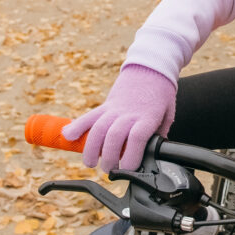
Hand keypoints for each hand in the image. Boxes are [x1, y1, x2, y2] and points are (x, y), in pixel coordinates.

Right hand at [61, 64, 176, 171]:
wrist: (151, 65)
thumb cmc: (161, 92)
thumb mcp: (167, 114)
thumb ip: (159, 134)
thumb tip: (155, 154)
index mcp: (147, 117)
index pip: (136, 138)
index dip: (130, 156)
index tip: (128, 168)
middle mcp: (129, 113)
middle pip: (113, 136)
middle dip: (108, 158)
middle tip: (109, 170)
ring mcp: (115, 108)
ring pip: (98, 128)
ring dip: (91, 148)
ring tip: (90, 162)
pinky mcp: (106, 104)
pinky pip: (89, 116)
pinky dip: (76, 126)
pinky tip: (67, 136)